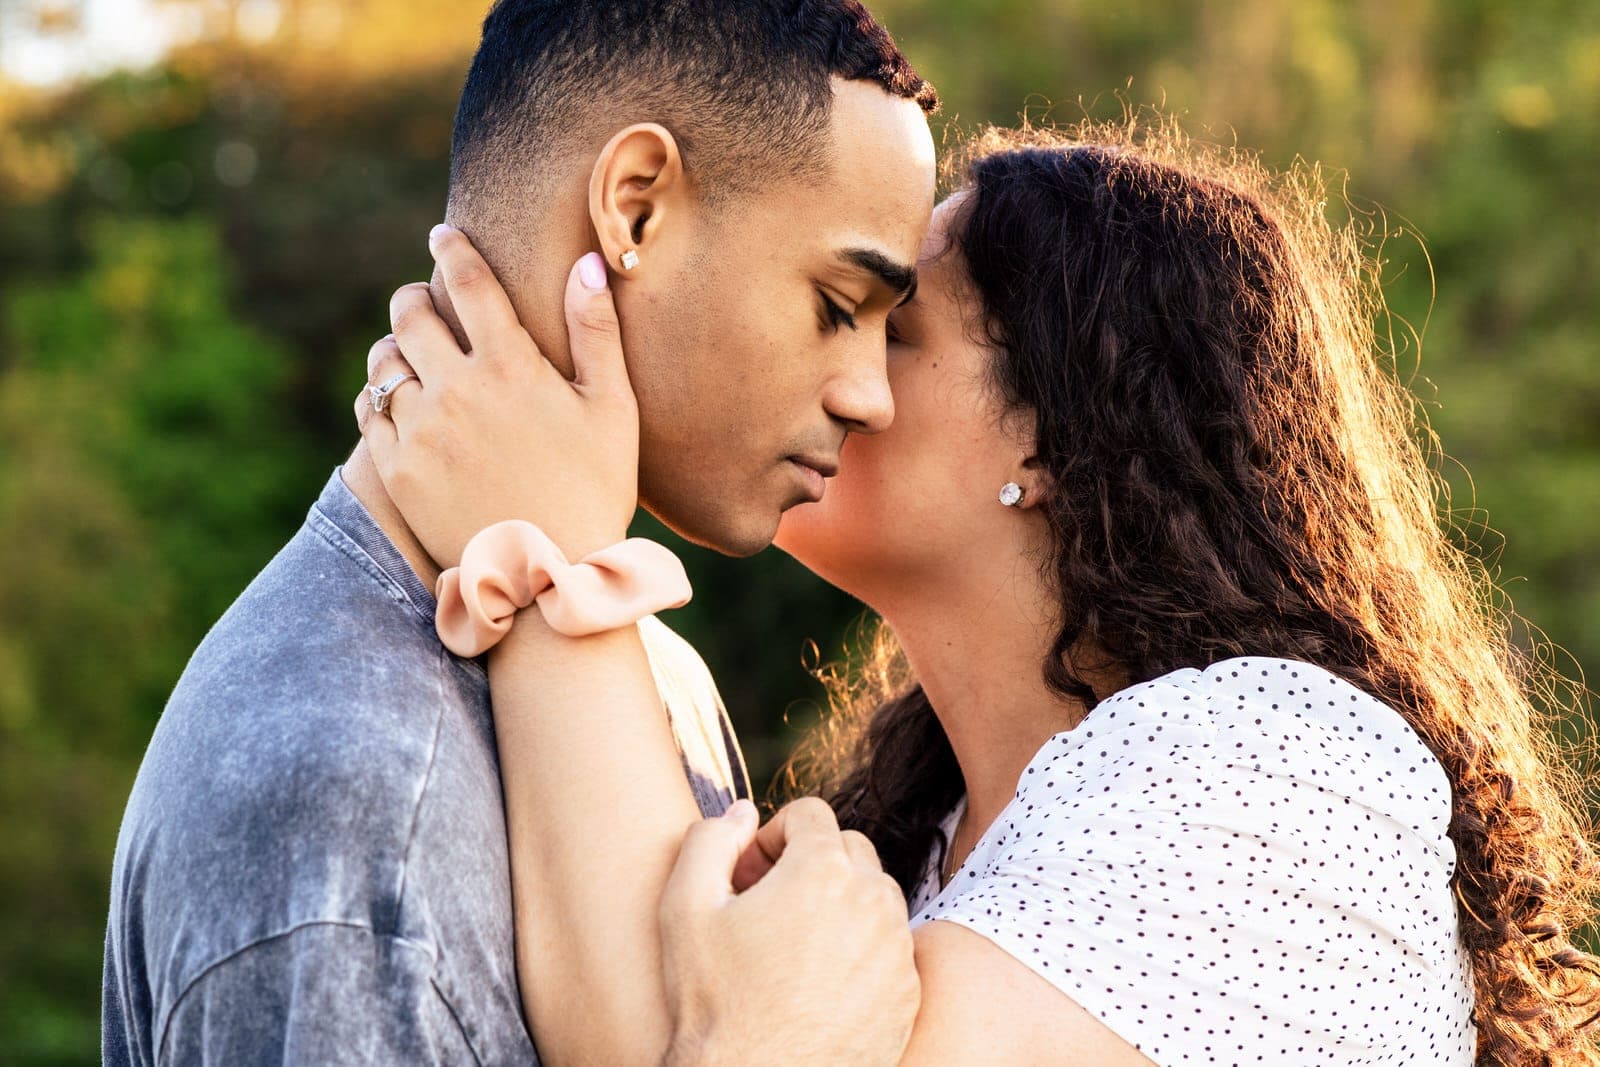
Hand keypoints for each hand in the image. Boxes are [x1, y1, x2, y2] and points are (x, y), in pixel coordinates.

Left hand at [355, 226, 638, 567]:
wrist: (548, 577)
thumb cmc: (595, 490)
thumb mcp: (613, 410)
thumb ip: (596, 332)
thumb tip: (587, 263)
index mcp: (511, 366)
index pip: (468, 283)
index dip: (452, 249)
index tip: (442, 235)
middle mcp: (457, 390)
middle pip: (411, 314)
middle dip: (415, 296)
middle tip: (422, 297)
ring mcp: (421, 430)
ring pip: (384, 361)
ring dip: (394, 345)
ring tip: (408, 349)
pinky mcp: (396, 469)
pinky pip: (369, 411)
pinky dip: (378, 394)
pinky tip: (396, 397)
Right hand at [658, 798, 919, 1066]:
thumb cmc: (716, 1003)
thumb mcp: (685, 909)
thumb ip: (711, 840)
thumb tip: (742, 812)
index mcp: (823, 870)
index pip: (810, 814)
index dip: (773, 835)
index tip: (751, 872)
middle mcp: (873, 900)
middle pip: (849, 849)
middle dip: (810, 863)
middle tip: (769, 906)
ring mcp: (897, 949)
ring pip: (875, 896)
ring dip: (840, 903)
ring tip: (793, 944)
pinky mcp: (908, 993)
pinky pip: (889, 947)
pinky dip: (860, 949)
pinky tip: (819, 982)